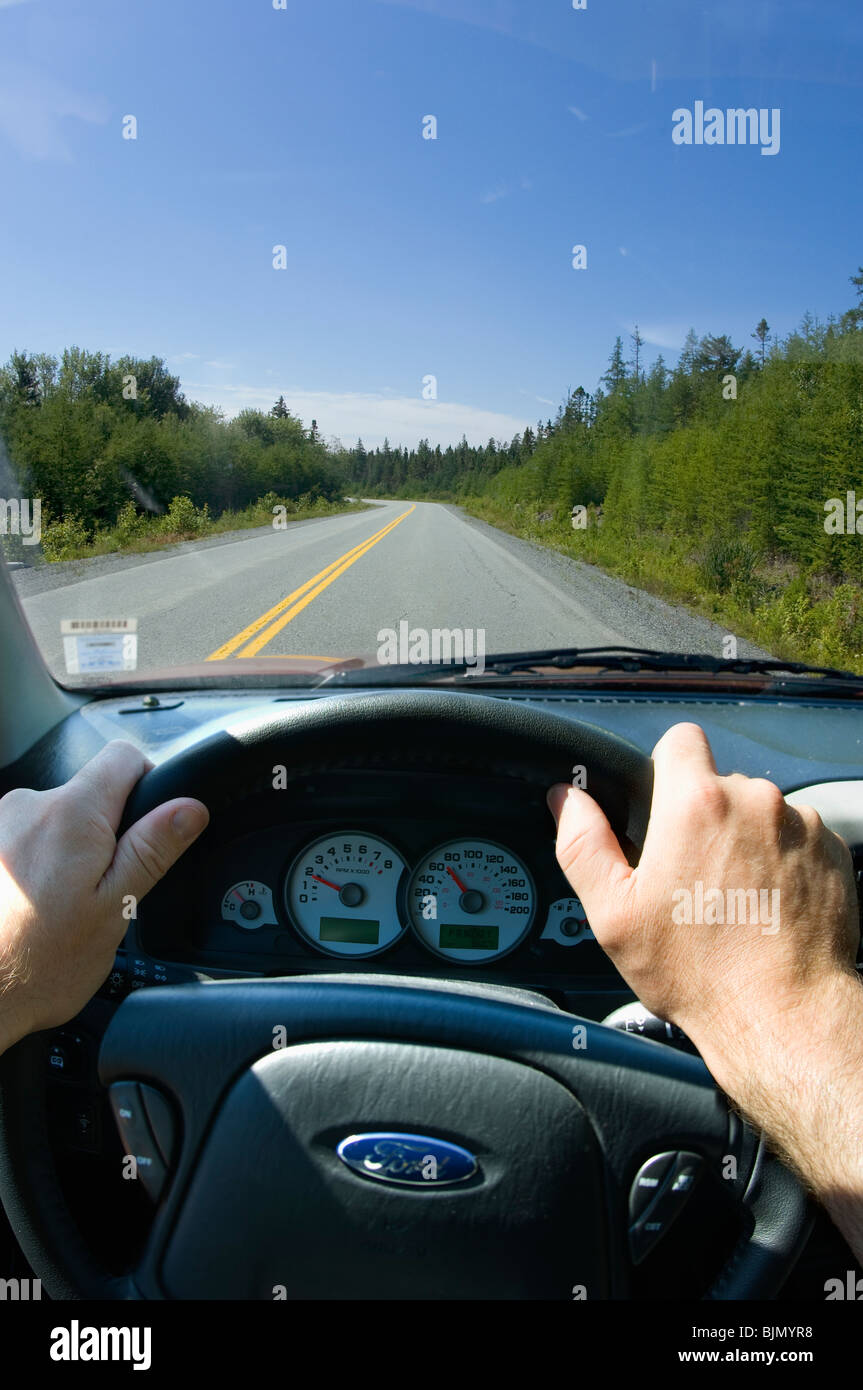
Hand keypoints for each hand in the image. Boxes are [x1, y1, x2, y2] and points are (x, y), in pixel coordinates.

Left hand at [0, 740, 207, 1047]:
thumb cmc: (39, 964)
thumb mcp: (115, 908)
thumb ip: (152, 849)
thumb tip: (188, 808)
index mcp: (71, 814)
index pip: (124, 756)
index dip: (147, 785)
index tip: (148, 828)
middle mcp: (28, 806)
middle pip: (89, 792)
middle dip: (105, 832)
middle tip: (103, 889)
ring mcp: (0, 824)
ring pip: (57, 820)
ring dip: (68, 852)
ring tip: (61, 906)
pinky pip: (27, 839)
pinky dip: (37, 866)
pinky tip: (33, 907)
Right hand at [547, 722, 859, 1100]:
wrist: (784, 1015)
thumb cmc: (700, 972)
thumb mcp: (614, 913)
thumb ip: (582, 844)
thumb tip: (567, 800)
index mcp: (697, 803)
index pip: (680, 739)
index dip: (664, 767)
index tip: (659, 805)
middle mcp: (756, 802)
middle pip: (719, 784)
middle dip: (702, 818)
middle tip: (688, 876)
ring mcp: (801, 826)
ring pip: (760, 813)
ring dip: (744, 842)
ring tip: (731, 899)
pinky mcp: (833, 853)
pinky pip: (796, 840)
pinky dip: (781, 864)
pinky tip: (764, 907)